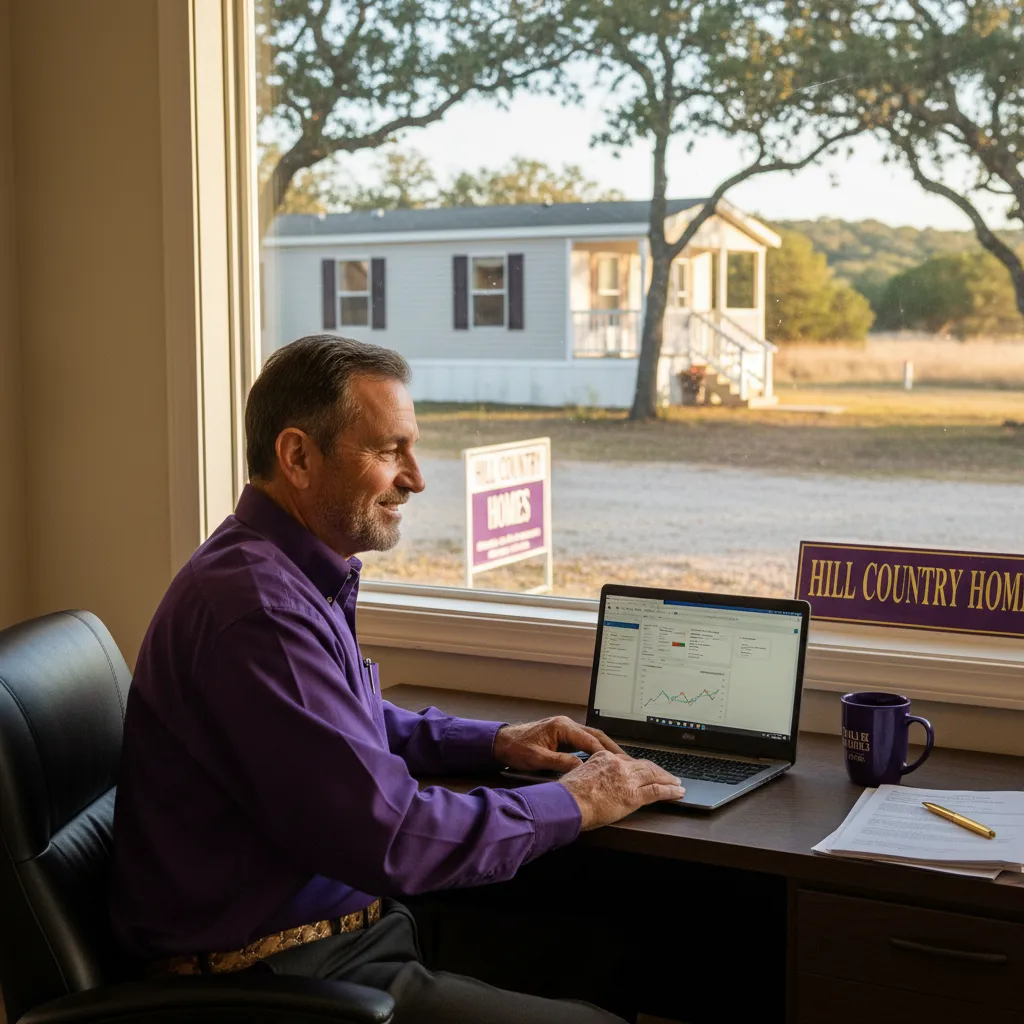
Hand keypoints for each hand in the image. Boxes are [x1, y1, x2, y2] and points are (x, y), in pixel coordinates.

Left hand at [493, 716, 624, 772]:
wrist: (502, 742)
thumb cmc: (517, 748)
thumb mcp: (538, 759)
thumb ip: (561, 762)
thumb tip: (582, 768)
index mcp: (562, 726)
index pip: (590, 740)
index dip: (605, 753)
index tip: (619, 763)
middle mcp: (566, 724)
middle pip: (595, 735)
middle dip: (612, 747)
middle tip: (627, 760)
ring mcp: (565, 728)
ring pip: (591, 737)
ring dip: (605, 748)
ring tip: (619, 761)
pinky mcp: (562, 735)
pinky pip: (583, 740)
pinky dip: (594, 749)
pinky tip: (601, 759)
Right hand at [559, 751, 685, 829]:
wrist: (567, 802)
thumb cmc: (568, 793)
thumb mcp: (579, 773)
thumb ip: (592, 772)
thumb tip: (595, 780)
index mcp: (604, 757)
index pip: (627, 760)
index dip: (639, 766)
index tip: (644, 769)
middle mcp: (618, 764)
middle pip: (643, 765)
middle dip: (657, 771)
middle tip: (667, 775)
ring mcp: (627, 779)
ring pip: (654, 776)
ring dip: (668, 779)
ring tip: (677, 783)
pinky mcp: (633, 796)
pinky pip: (657, 791)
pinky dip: (670, 791)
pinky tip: (678, 792)